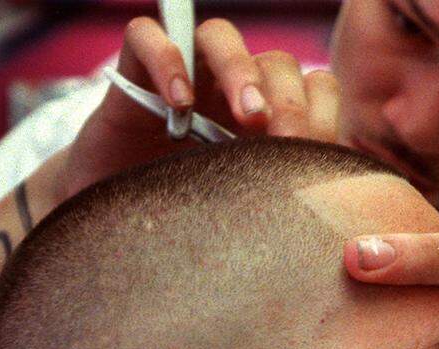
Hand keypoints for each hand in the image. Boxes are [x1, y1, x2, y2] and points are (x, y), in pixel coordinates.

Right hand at [57, 17, 339, 199]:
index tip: (313, 156)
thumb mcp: (235, 210)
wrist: (107, 222)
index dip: (319, 112)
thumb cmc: (177, 218)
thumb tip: (331, 218)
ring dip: (239, 68)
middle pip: (272, 61)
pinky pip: (146, 36)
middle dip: (287, 98)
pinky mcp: (131, 73)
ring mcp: (181, 76)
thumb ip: (275, 198)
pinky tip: (178, 103)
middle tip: (286, 139)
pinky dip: (166, 59)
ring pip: (218, 36)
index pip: (310, 87)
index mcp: (263, 119)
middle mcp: (226, 91)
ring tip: (247, 116)